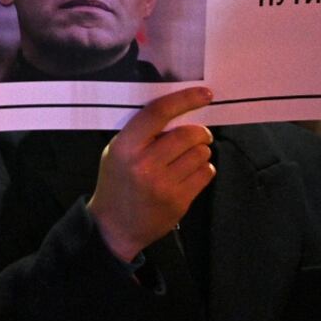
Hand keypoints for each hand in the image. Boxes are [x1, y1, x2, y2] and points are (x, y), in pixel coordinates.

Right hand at [86, 86, 215, 261]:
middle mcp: (144, 164)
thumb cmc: (116, 181)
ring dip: (200, 152)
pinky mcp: (179, 201)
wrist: (114, 226)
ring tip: (188, 158)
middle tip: (199, 135)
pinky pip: (205, 173)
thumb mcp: (116, 152)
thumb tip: (178, 114)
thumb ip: (141, 134)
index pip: (157, 113)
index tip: (204, 94)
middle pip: (187, 134)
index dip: (183, 99)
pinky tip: (189, 174)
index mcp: (125, 146)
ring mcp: (163, 184)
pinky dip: (203, 169)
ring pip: (200, 154)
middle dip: (200, 133)